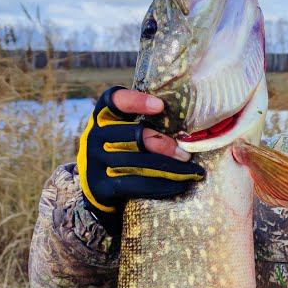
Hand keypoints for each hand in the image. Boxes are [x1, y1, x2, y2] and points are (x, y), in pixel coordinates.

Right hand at [77, 86, 205, 233]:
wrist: (96, 188)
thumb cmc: (121, 151)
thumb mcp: (123, 131)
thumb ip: (144, 123)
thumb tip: (187, 128)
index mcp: (102, 116)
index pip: (114, 100)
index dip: (136, 101)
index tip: (160, 106)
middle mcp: (94, 136)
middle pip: (133, 136)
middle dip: (164, 145)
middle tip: (186, 154)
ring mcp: (95, 162)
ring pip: (138, 163)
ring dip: (170, 168)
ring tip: (192, 171)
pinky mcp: (101, 186)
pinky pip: (136, 184)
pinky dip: (162, 185)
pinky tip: (181, 184)